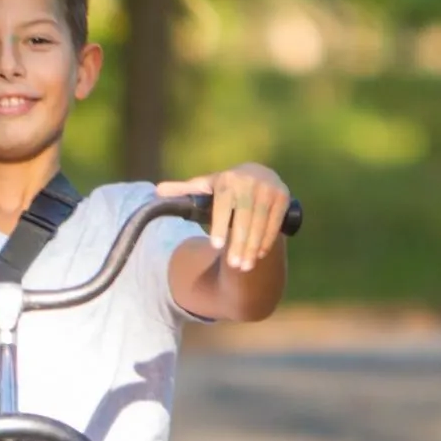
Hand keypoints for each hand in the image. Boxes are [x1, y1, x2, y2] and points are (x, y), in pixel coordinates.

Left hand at [159, 162, 291, 272]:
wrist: (258, 174)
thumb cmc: (225, 187)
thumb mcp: (205, 187)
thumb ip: (183, 191)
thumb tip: (157, 191)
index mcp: (227, 179)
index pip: (223, 204)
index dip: (220, 225)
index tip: (215, 246)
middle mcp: (249, 181)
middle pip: (244, 217)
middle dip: (239, 243)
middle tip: (233, 266)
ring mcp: (269, 188)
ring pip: (261, 222)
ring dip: (253, 246)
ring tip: (245, 266)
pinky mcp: (283, 197)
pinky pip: (275, 222)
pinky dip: (268, 239)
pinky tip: (259, 255)